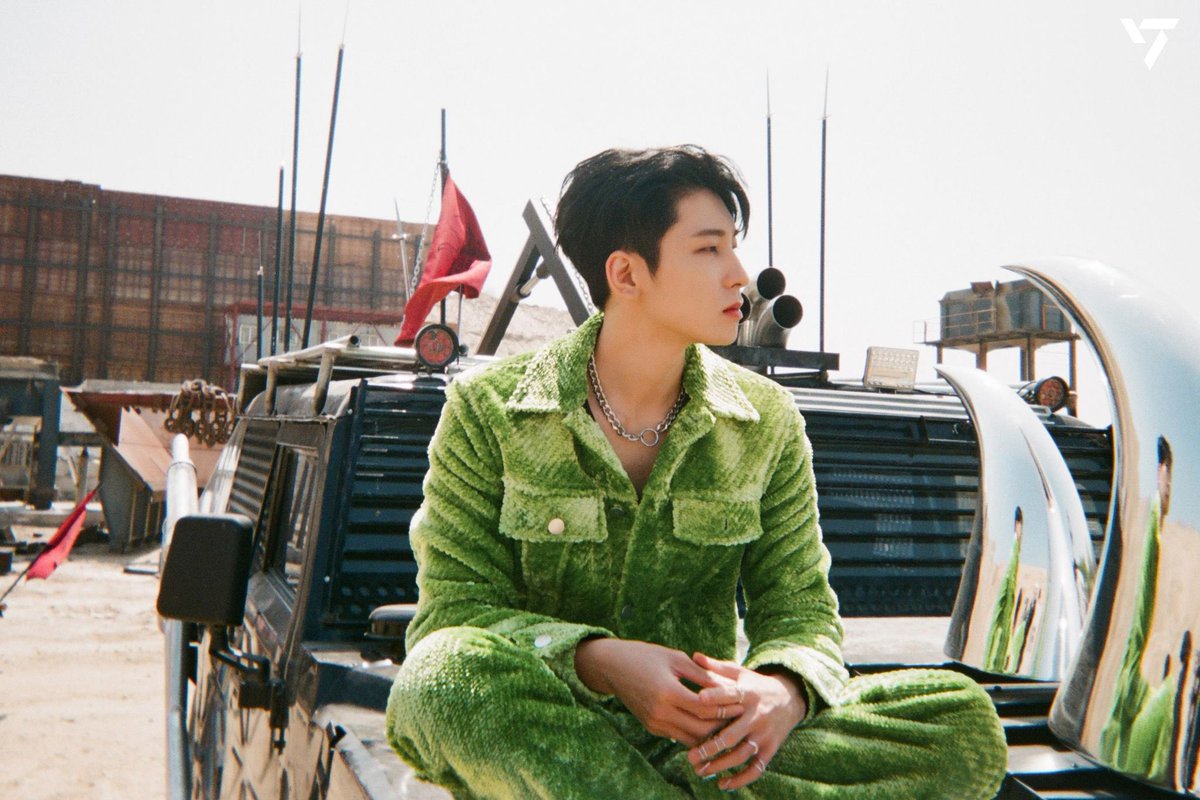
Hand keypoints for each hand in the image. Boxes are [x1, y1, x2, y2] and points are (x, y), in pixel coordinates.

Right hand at [575, 638, 738, 745]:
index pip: (705, 708)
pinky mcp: (652, 727)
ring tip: (728, 724)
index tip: (742, 702)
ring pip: (691, 738)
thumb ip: (701, 674)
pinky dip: (695, 733)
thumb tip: (727, 686)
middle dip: (722, 725)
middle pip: (700, 728)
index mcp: (668, 692)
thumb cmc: (646, 656)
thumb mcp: (675, 658)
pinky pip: (679, 736)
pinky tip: (708, 726)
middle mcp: (660, 712)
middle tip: (740, 718)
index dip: (725, 707)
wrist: (613, 667)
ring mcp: (655, 722)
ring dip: (709, 734)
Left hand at [687, 652, 807, 790]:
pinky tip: (723, 784)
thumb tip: (694, 655)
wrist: (790, 699)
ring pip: (742, 755)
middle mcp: (757, 716)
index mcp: (749, 694)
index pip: (731, 695)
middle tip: (690, 756)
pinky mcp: (770, 749)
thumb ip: (717, 668)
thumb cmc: (755, 685)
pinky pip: (756, 769)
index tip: (698, 699)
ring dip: (720, 765)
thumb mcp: (740, 673)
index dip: (716, 696)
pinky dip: (741, 779)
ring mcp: (764, 735)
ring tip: (700, 771)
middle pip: (733, 734)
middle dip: (711, 747)